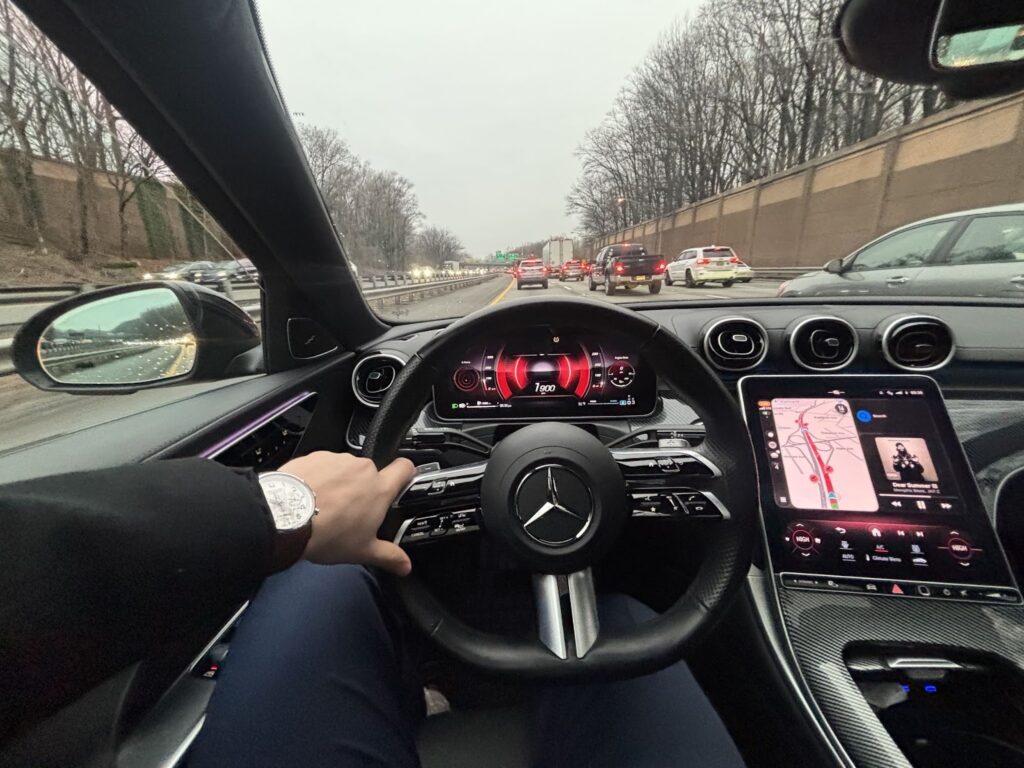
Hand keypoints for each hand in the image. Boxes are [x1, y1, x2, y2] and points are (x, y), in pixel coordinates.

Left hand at [277, 451, 415, 575]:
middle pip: (370, 474)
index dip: (406, 474)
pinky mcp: (315, 457)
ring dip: (339, 482)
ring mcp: (338, 460)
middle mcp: (362, 469)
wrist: (285, 518)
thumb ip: (388, 556)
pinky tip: (308, 497)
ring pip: (345, 470)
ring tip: (324, 506)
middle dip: (363, 489)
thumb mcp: (362, 551)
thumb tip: (404, 565)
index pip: (405, 468)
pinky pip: (322, 466)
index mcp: (380, 489)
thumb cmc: (327, 533)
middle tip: (350, 512)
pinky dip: (318, 477)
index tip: (399, 483)